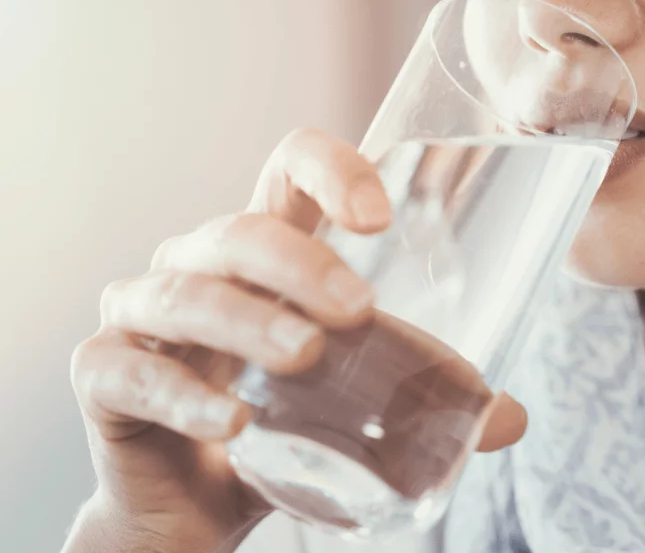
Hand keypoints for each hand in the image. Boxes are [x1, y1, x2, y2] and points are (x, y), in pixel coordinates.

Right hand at [63, 128, 527, 552]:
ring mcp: (142, 316)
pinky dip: (184, 395)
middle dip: (300, 264)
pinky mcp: (105, 375)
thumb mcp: (354, 397)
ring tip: (305, 358)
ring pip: (187, 294)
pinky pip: (131, 371)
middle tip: (357, 311)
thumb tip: (510, 420)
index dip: (330, 170)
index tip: (380, 216)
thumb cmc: (281, 423)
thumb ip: (421, 395)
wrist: (198, 503)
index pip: (287, 173)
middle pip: (240, 232)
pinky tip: (234, 423)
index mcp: (264, 255)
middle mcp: (198, 267)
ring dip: (249, 322)